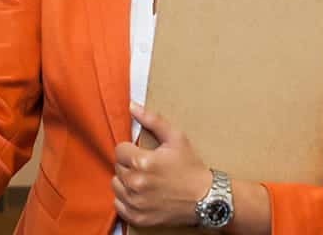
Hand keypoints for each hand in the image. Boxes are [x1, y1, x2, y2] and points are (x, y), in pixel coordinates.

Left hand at [111, 103, 212, 228]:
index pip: (119, 150)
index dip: (130, 149)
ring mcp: (136, 202)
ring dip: (126, 181)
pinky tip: (141, 194)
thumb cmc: (191, 167)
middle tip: (147, 166)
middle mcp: (136, 183)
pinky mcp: (139, 217)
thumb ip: (152, 120)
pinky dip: (126, 199)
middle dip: (129, 164)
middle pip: (117, 167)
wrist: (206, 198)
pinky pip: (119, 205)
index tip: (142, 153)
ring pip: (116, 185)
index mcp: (142, 162)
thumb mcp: (176, 138)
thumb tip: (132, 106)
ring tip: (144, 180)